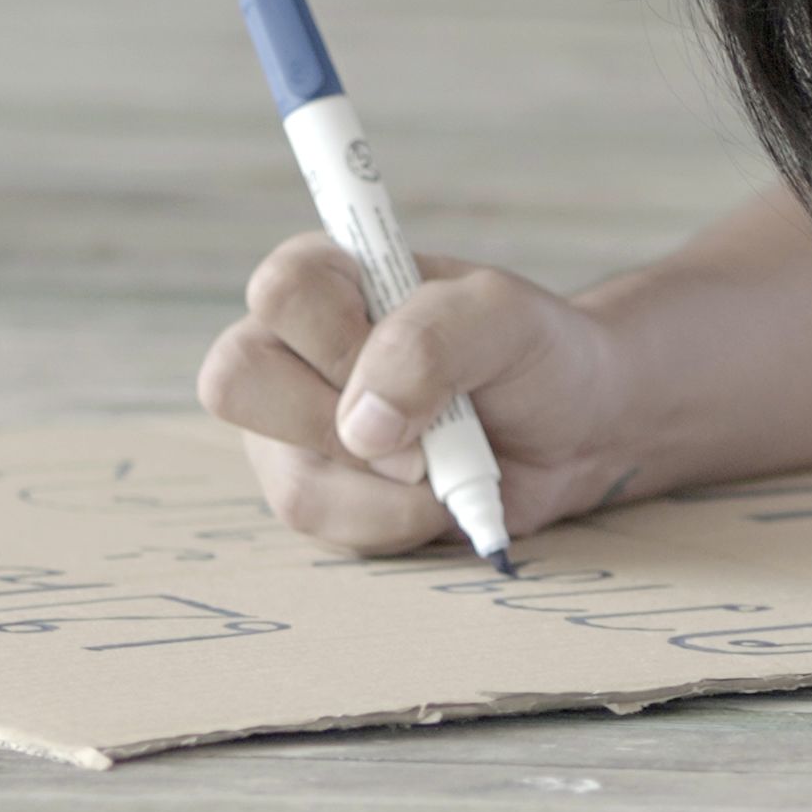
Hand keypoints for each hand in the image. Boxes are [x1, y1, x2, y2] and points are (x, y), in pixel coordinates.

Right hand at [197, 237, 655, 559]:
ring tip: (443, 467)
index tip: (412, 362)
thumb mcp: (503, 317)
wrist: (575, 430)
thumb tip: (360, 426)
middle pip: (235, 383)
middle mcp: (289, 351)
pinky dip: (396, 525)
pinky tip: (434, 498)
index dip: (338, 340)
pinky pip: (326, 532)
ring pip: (290, 481)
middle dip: (339, 428)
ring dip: (387, 492)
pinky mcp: (320, 496)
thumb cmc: (535, 354)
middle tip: (419, 434)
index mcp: (324, 279)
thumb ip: (432, 340)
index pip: (278, 292)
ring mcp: (292, 431)